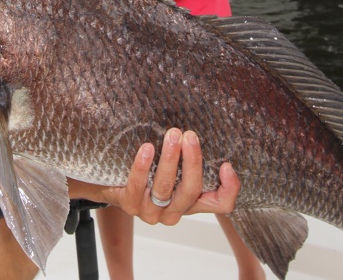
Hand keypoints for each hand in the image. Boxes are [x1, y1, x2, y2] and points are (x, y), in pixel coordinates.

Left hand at [73, 128, 239, 225]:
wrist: (113, 181)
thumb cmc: (149, 169)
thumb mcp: (175, 164)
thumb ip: (189, 156)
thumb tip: (200, 130)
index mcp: (192, 202)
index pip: (221, 204)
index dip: (229, 188)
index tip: (226, 164)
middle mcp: (174, 211)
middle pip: (191, 191)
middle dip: (192, 161)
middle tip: (189, 136)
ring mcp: (151, 212)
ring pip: (165, 188)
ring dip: (170, 159)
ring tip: (172, 136)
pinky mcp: (130, 205)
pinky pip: (137, 186)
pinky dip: (143, 167)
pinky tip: (147, 149)